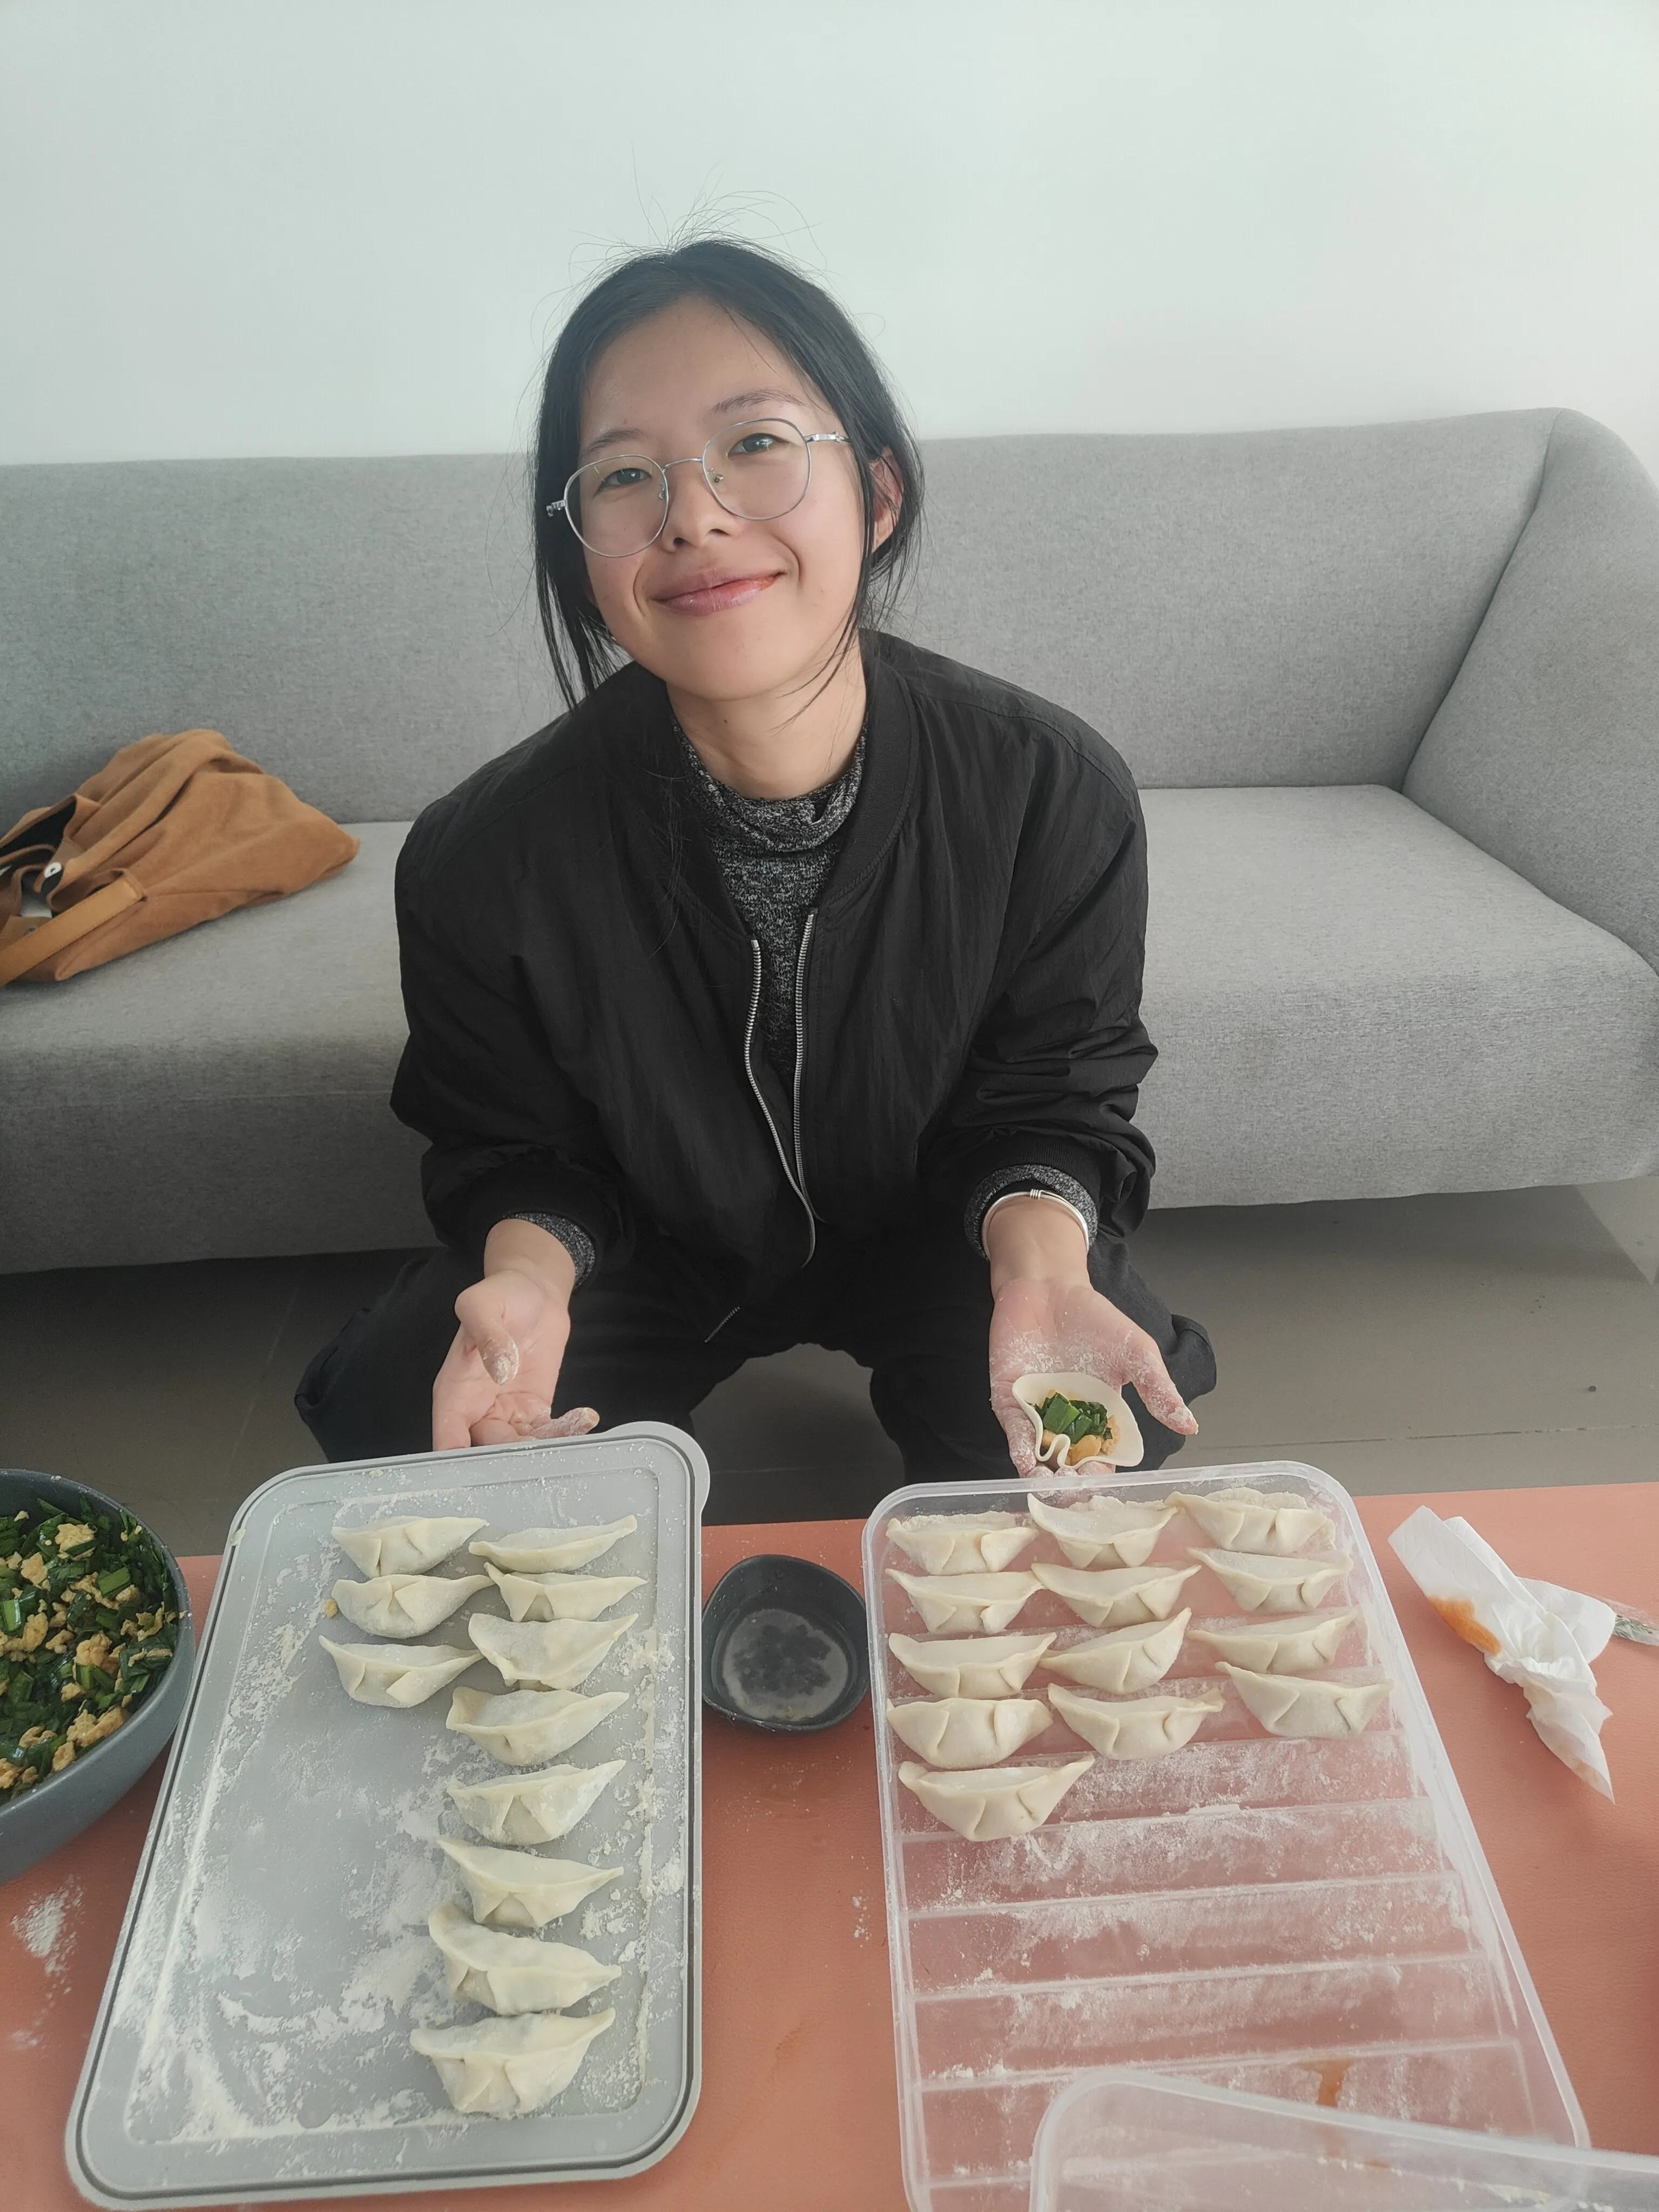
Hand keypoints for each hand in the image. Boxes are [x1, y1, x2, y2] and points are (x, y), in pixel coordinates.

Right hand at [431, 1221, 599, 1449]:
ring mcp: (507, 1413)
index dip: (457, 1464)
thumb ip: (487, 1336)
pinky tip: (584, 1419)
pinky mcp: (535, 1409)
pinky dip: (562, 1434)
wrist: (535, 1291)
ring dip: (541, 1449)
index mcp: (454, 1393)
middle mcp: (477, 1410)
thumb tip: (500, 1370)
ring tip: (568, 1432)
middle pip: (485, 1453)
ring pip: (518, 1449)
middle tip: (538, 1451)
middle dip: (509, 1459)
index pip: (447, 1441)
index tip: (481, 1476)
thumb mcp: (482, 1305)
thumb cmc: (499, 1294)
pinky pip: (545, 1433)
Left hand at [983, 1197, 1197, 1475]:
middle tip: (1075, 1495)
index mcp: (1100, 1417)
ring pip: (1039, 1456)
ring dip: (1045, 1475)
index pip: (1102, 1457)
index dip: (1102, 1474)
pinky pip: (1013, 1432)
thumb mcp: (1137, 1354)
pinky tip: (1028, 1463)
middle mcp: (1066, 1422)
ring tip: (1053, 1488)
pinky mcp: (1008, 1401)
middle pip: (1069, 1465)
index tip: (1105, 1487)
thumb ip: (1158, 1390)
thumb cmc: (1096, 1319)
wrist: (1049, 1287)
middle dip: (1071, 1484)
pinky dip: (1020, 1449)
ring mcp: (1035, 1413)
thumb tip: (1190, 1425)